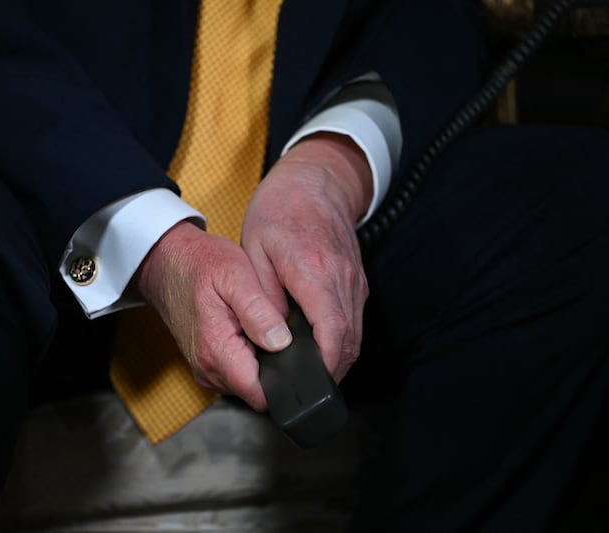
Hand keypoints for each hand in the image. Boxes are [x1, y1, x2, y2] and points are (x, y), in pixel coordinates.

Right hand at [134, 221, 292, 410]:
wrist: (167, 262)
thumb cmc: (199, 264)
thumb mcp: (236, 275)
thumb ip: (259, 312)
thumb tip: (281, 342)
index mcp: (217, 350)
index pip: (262, 393)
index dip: (286, 377)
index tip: (294, 353)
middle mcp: (208, 368)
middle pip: (258, 390)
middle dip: (275, 366)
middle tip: (274, 327)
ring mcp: (205, 369)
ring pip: (249, 383)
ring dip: (261, 361)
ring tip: (258, 325)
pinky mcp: (206, 364)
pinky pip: (237, 373)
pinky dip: (248, 356)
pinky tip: (246, 330)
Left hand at [241, 132, 371, 381]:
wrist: (314, 181)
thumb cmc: (279, 210)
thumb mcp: (255, 249)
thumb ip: (265, 295)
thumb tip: (271, 336)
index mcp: (315, 270)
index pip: (332, 329)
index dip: (326, 363)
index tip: (312, 384)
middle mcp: (342, 278)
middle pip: (349, 339)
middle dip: (332, 371)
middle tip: (306, 391)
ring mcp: (354, 279)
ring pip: (356, 332)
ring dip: (338, 358)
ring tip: (311, 376)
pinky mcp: (357, 279)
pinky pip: (354, 318)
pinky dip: (340, 338)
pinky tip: (320, 348)